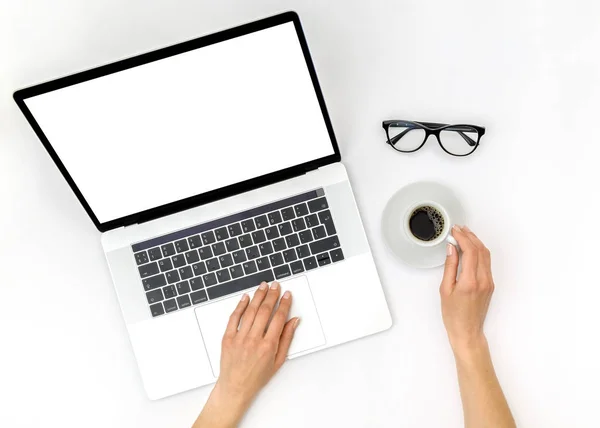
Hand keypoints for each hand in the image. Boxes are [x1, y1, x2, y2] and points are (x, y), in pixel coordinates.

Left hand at [194, 281, 298, 427]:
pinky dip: (240, 306)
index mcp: (268, 346)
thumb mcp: (278, 361)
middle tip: (276, 285)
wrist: (235, 387)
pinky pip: (234, 318)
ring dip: (258, 296)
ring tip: (263, 286)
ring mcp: (239, 338)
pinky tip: (246, 297)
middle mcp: (254, 340)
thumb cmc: (257, 376)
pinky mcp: (227, 338)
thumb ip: (287, 339)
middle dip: (272, 295)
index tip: (287, 295)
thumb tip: (294, 321)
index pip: (279, 318)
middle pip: (265, 311)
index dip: (284, 304)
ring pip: (250, 311)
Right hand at [440, 225, 494, 355]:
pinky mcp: (490, 284)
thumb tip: (452, 250)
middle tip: (459, 229)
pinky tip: (470, 248)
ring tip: (465, 234)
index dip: (463, 238)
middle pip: (481, 250)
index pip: (470, 252)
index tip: (454, 231)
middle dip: (470, 237)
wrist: (467, 331)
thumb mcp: (445, 289)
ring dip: (476, 242)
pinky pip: (486, 263)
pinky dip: (479, 251)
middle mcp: (483, 280)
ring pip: (486, 255)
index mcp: (470, 282)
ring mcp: (489, 282)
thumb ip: (450, 267)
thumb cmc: (453, 315)